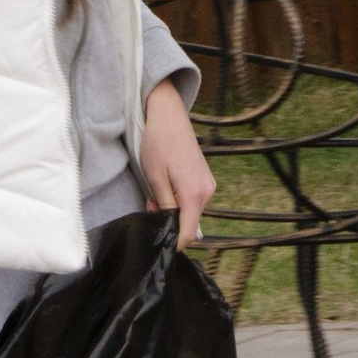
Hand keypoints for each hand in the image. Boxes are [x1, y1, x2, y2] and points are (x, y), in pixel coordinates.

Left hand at [140, 76, 215, 245]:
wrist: (168, 115)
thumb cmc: (158, 144)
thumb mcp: (155, 178)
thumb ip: (164, 206)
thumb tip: (167, 226)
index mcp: (194, 194)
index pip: (188, 234)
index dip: (172, 242)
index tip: (156, 239)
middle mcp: (207, 192)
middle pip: (189, 224)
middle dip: (169, 221)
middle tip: (150, 204)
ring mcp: (208, 185)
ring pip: (190, 212)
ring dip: (173, 209)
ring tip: (156, 191)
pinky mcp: (205, 179)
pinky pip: (193, 200)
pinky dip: (179, 199)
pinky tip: (167, 185)